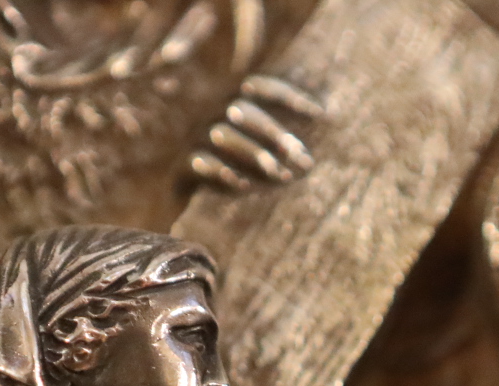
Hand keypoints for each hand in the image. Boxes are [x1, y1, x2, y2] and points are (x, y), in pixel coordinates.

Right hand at [190, 76, 322, 192]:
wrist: (178, 178)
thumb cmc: (227, 159)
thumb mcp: (252, 147)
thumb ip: (278, 147)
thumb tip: (312, 155)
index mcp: (229, 97)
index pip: (260, 86)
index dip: (289, 96)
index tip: (321, 114)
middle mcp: (211, 110)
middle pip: (243, 111)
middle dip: (274, 132)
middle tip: (301, 154)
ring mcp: (195, 135)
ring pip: (224, 137)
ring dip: (254, 154)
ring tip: (281, 175)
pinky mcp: (184, 161)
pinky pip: (201, 163)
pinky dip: (221, 174)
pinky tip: (243, 186)